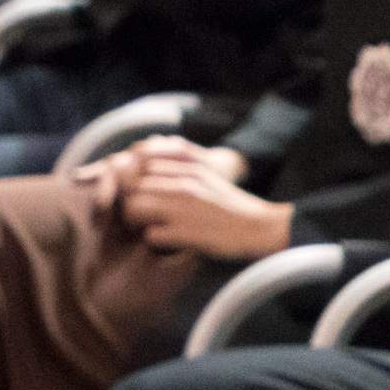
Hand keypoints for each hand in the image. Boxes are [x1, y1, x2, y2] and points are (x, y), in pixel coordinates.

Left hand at [115, 142, 285, 258]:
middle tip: (138, 215)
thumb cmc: (231, 204)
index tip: (141, 194)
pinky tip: (164, 241)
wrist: (259, 227)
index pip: (140, 165)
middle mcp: (183, 184)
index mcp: (187, 167)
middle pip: (132, 186)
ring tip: (146, 227)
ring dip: (135, 221)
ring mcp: (184, 208)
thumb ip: (181, 162)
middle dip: (130, 201)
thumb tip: (152, 148)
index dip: (134, 181)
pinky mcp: (187, 232)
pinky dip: (154, 240)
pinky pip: (151, 235)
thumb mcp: (206, 173)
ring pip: (134, 208)